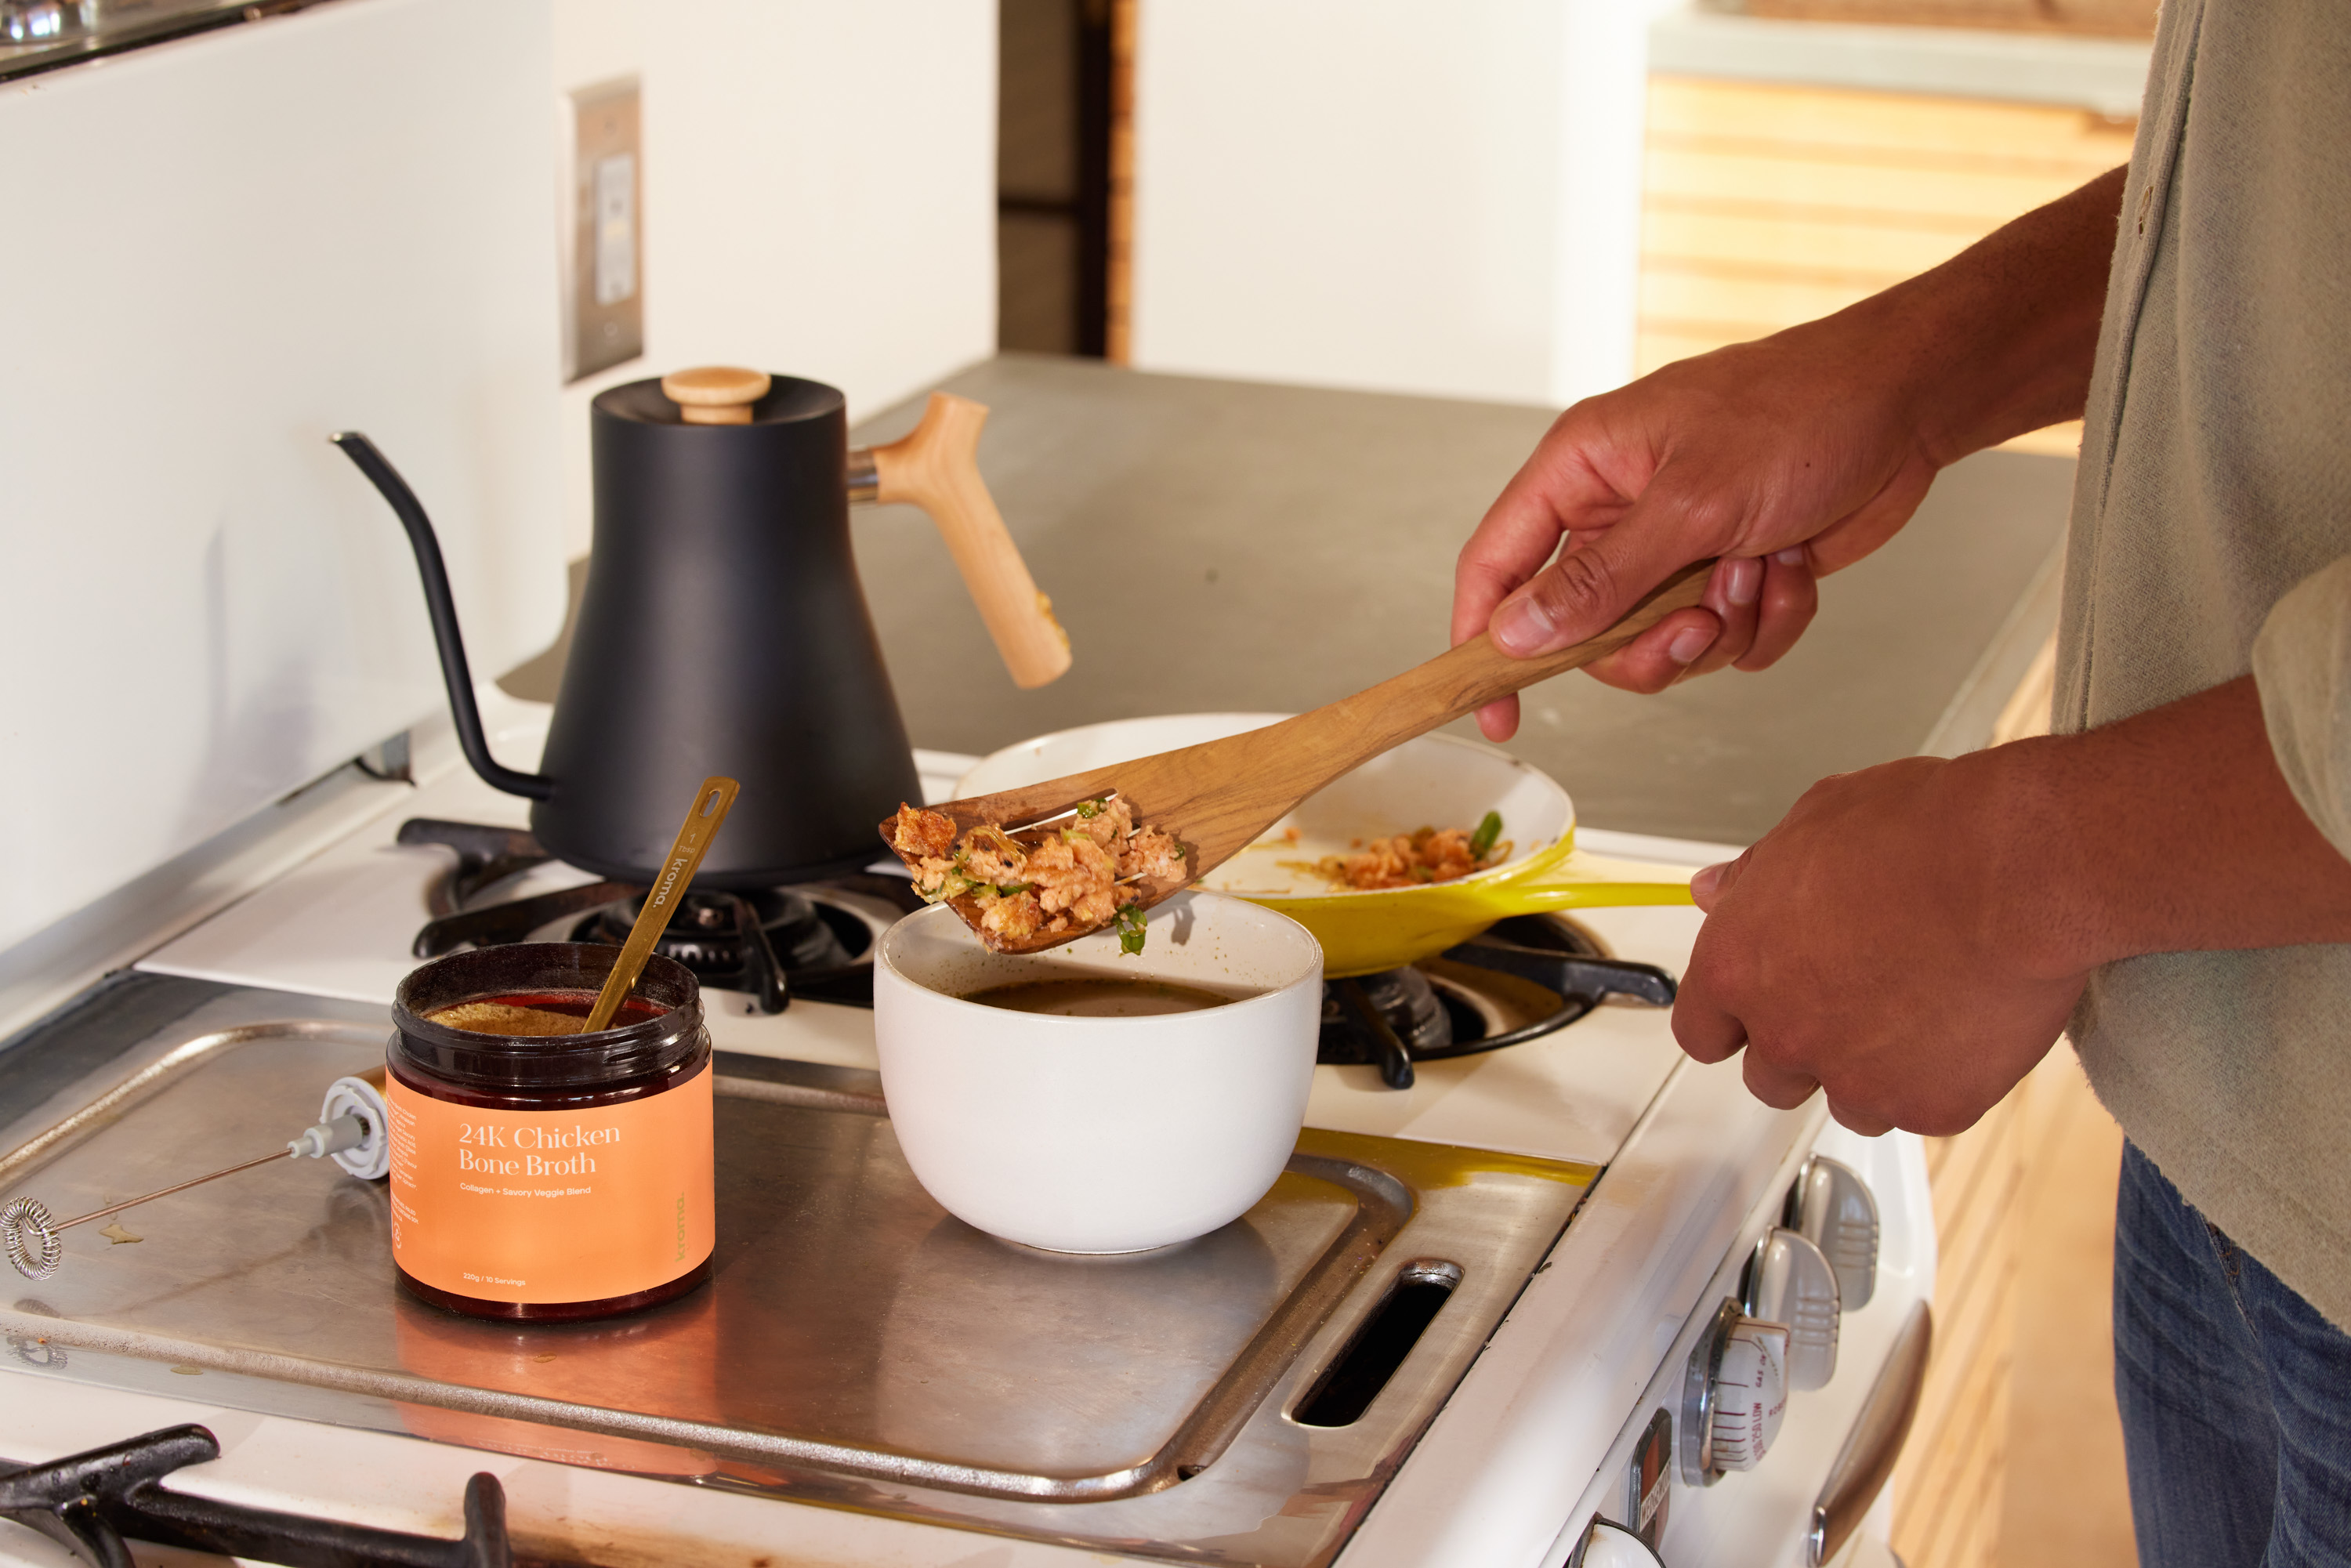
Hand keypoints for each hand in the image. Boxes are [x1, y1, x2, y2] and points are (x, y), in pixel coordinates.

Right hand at [1452, 322, 1938, 738]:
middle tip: (1696, 625)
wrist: (1909, 405)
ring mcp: (1676, 548)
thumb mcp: (1692, 501)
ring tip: (1759, 568)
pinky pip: (1725, 643)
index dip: (1483, 639)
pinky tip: (1792, 569)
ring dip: (1721, 628)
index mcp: (1582, 469)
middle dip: (1647, 644)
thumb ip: (1600, 578)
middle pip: (1585, 630)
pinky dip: (1766, 621)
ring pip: (1660, 646)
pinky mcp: (1731, 574)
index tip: (1496, 712)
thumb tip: (1517, 633)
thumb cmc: (1801, 412)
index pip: (1497, 564)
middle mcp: (1619, 511)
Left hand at [1670, 677, 2350, 1134]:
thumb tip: (1718, 890)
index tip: (1755, 1015)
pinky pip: (1924, 1110)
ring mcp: (1857, 1077)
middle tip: (1856, 1003)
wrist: (2017, 869)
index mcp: (1738, 965)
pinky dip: (1944, 1079)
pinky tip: (1966, 1025)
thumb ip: (1756, 874)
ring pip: (1850, 1103)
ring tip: (1920, 1008)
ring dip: (1874, 1071)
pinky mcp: (1929, 1106)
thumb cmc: (1923, 834)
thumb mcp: (1815, 823)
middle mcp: (1785, 1031)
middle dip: (1805, 1048)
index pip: (1700, 1030)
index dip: (1734, 1021)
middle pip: (1771, 1078)